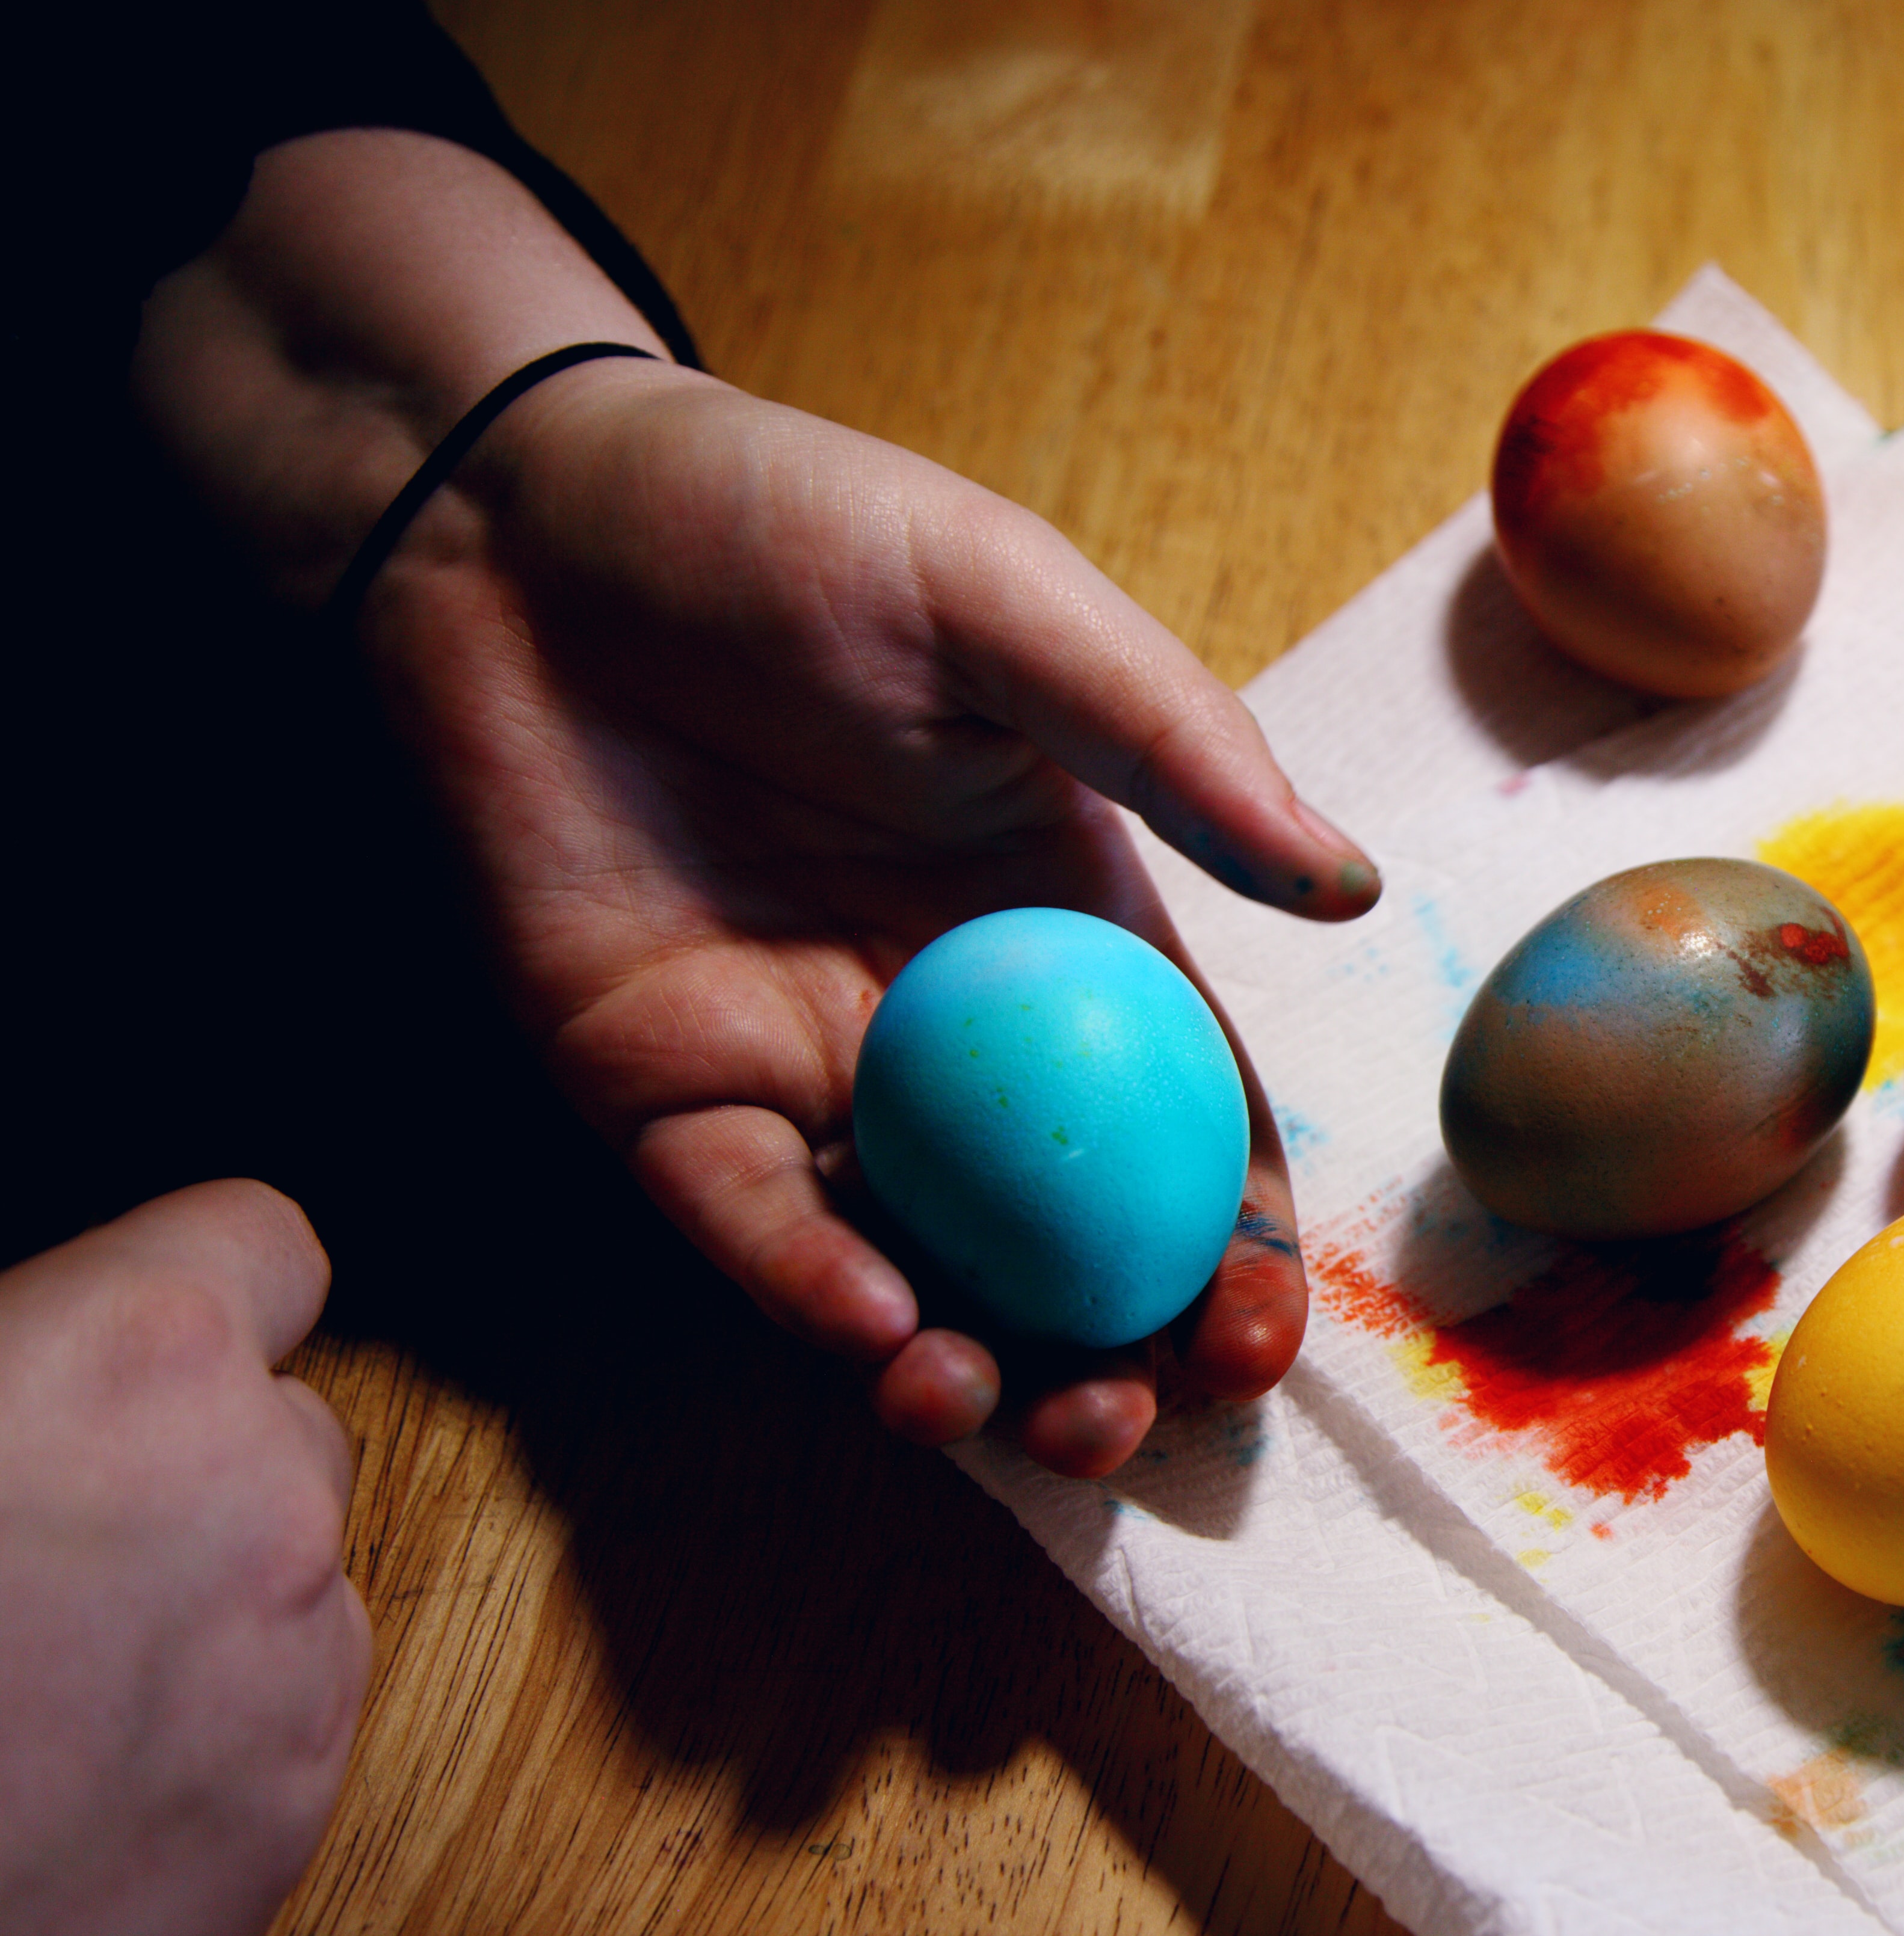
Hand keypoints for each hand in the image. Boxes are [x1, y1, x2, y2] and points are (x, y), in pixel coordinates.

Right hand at [0, 1182, 367, 1935]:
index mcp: (144, 1361)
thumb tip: (36, 1368)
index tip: (154, 1335)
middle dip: (196, 1470)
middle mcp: (260, 1503)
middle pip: (289, 1431)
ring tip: (31, 1691)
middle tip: (47, 1550)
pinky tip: (55, 1796)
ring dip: (203, 1617)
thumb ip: (8, 1354)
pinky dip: (197, 1754)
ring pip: (294, 1592)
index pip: (263, 1246)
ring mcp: (292, 1675)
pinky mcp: (283, 1830)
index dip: (197, 1288)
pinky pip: (279, 1741)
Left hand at [363, 361, 1377, 1474]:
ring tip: (1019, 1412)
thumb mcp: (1013, 607)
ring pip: (918, 1273)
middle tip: (1142, 1415)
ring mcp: (808, 1075)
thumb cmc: (789, 527)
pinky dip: (817, 1294)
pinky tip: (882, 1331)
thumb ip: (1179, 747)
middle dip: (1122, 1361)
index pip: (1189, 1130)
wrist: (521, 519)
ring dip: (977, 1372)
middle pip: (1069, 1244)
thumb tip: (1349, 890)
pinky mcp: (658, 1092)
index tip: (1261, 1332)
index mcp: (1072, 935)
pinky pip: (750, 1225)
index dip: (1239, 1248)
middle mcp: (956, 1034)